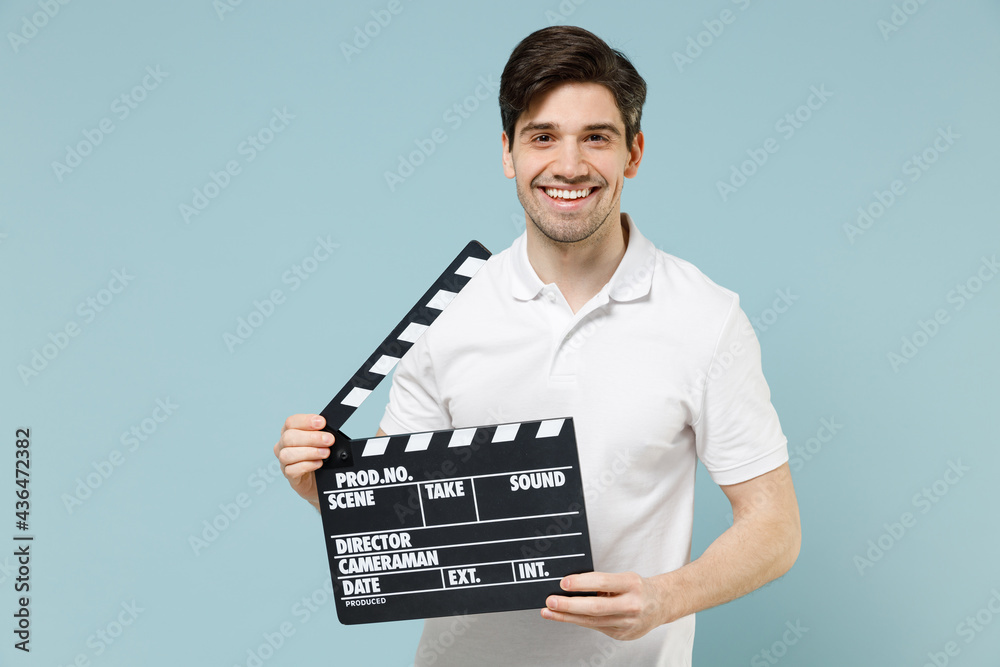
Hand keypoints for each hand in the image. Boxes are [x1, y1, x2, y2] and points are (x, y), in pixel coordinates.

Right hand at [274, 414, 333, 509]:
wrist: (320, 478)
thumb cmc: (319, 455)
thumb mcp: (321, 440)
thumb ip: (321, 433)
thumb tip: (329, 431)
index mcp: (290, 431)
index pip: (291, 422)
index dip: (306, 421)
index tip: (322, 422)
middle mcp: (283, 445)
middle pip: (289, 437)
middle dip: (312, 438)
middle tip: (329, 440)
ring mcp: (283, 461)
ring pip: (287, 454)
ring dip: (310, 452)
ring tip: (326, 453)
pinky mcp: (289, 475)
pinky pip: (292, 470)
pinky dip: (307, 465)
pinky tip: (319, 463)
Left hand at [541, 571, 668, 640]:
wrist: (661, 605)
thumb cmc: (637, 588)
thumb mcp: (624, 577)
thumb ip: (602, 581)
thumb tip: (571, 584)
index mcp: (632, 584)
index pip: (603, 582)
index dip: (582, 583)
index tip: (564, 583)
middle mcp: (631, 605)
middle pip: (596, 607)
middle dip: (570, 605)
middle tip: (551, 601)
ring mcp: (627, 623)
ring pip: (592, 621)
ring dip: (568, 617)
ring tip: (550, 611)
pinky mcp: (622, 634)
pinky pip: (596, 626)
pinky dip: (579, 621)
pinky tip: (566, 617)